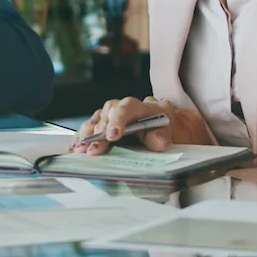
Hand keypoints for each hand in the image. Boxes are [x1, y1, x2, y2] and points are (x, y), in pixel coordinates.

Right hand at [70, 97, 213, 154]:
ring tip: (81, 149)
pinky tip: (76, 146)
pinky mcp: (109, 123)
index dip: (118, 120)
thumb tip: (157, 142)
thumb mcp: (176, 136)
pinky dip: (83, 136)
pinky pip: (92, 126)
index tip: (112, 135)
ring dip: (88, 133)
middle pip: (109, 111)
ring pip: (98, 117)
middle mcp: (131, 107)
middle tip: (94, 149)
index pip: (129, 107)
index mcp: (149, 107)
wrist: (179, 133)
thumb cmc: (177, 135)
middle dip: (100, 131)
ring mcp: (118, 114)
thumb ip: (164, 137)